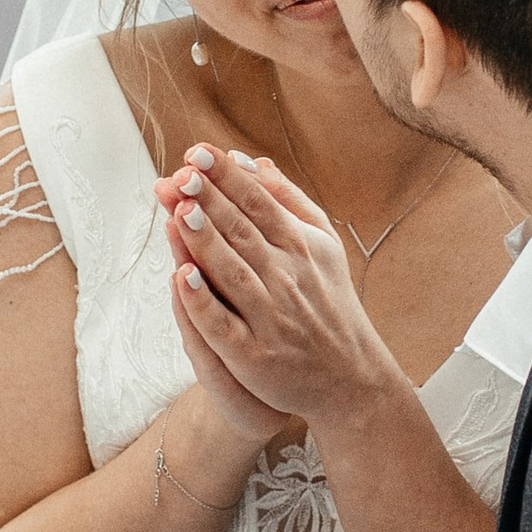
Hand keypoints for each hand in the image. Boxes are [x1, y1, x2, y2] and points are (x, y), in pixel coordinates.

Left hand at [158, 145, 401, 425]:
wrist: (351, 379)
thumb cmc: (329, 303)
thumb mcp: (322, 245)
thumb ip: (288, 201)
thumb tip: (252, 161)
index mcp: (302, 247)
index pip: (259, 204)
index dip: (228, 178)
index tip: (199, 151)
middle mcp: (288, 279)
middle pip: (243, 233)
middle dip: (211, 201)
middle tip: (182, 173)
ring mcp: (270, 318)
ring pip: (232, 274)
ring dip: (205, 242)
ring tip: (180, 211)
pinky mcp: (253, 356)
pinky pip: (223, 325)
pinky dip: (202, 301)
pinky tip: (181, 276)